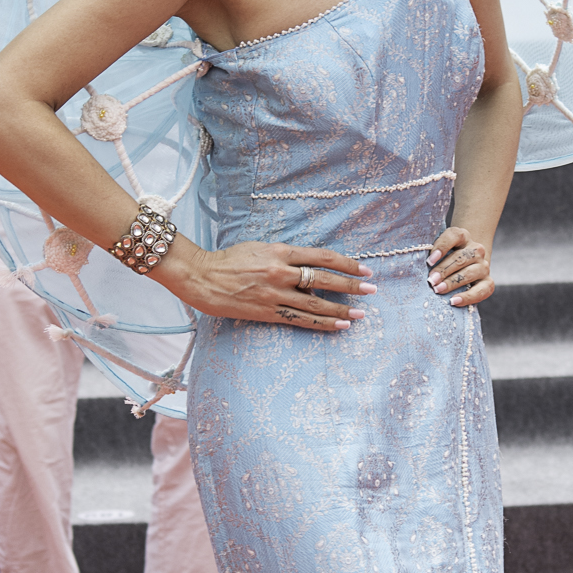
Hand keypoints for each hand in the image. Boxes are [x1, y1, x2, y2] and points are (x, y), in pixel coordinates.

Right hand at [170, 241, 374, 332]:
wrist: (201, 276)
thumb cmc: (229, 260)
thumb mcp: (259, 247)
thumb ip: (285, 256)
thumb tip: (309, 269)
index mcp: (280, 251)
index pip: (322, 257)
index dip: (346, 263)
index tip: (363, 268)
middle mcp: (281, 272)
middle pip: (325, 280)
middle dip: (351, 285)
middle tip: (372, 289)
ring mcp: (275, 294)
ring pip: (316, 304)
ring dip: (342, 309)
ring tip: (361, 314)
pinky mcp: (267, 312)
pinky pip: (301, 320)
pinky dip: (322, 323)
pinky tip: (338, 325)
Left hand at [427, 224, 494, 307]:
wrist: (467, 265)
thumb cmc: (445, 258)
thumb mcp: (439, 251)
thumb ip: (432, 255)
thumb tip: (416, 266)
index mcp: (463, 236)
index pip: (454, 236)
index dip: (442, 247)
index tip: (429, 261)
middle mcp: (476, 250)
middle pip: (461, 258)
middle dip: (443, 270)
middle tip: (430, 280)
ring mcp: (484, 266)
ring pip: (470, 273)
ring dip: (452, 282)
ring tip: (438, 289)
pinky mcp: (488, 282)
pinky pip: (482, 290)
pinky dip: (468, 296)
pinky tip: (454, 301)